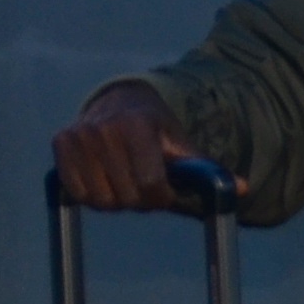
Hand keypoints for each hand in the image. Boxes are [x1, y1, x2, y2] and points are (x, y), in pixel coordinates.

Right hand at [51, 84, 206, 212]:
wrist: (120, 102)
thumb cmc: (157, 131)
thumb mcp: (180, 145)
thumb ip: (205, 170)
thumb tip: (242, 189)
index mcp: (138, 125)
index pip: (150, 185)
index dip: (161, 196)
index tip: (164, 190)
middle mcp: (105, 127)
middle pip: (126, 197)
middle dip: (139, 199)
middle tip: (143, 185)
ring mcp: (80, 135)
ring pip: (99, 200)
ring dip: (115, 200)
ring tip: (123, 180)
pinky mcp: (61, 142)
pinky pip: (76, 193)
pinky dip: (90, 195)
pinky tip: (102, 180)